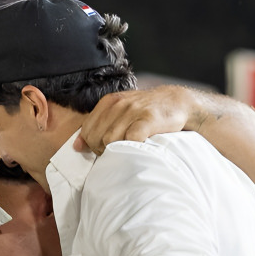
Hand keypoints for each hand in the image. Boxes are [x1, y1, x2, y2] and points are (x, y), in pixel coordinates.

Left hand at [74, 86, 196, 155]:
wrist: (177, 102)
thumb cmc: (145, 112)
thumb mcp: (120, 112)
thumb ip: (98, 126)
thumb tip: (77, 146)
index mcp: (109, 102)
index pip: (87, 130)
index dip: (92, 144)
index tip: (104, 149)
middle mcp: (119, 104)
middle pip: (96, 137)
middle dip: (103, 150)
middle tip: (116, 153)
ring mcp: (133, 111)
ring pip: (111, 140)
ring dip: (117, 151)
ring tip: (127, 151)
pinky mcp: (148, 119)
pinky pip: (131, 139)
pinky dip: (132, 148)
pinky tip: (138, 148)